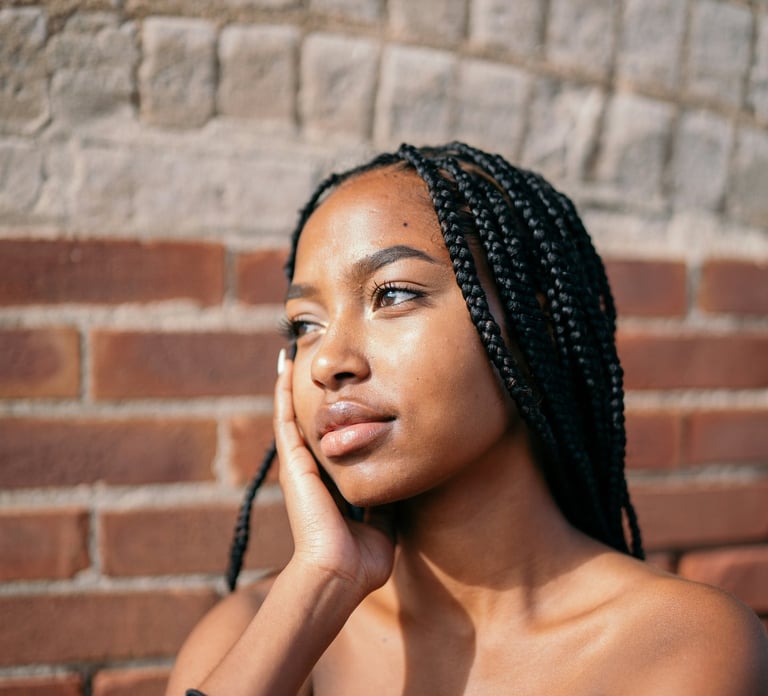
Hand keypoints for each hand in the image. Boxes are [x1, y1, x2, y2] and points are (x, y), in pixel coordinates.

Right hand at [273, 352, 395, 599]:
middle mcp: (311, 472)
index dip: (331, 418)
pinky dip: (283, 394)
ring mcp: (299, 467)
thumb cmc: (360, 560)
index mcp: (330, 485)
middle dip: (309, 394)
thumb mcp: (382, 523)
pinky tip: (285, 369)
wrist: (340, 574)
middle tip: (308, 363)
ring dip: (291, 387)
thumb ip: (387, 502)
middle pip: (307, 422)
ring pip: (291, 415)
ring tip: (292, 356)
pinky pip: (285, 420)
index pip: (330, 442)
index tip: (338, 395)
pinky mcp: (294, 464)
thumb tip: (401, 484)